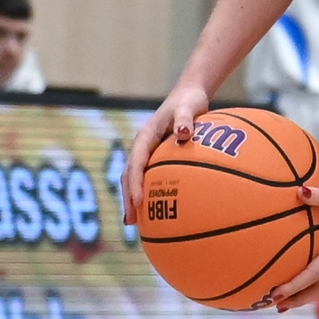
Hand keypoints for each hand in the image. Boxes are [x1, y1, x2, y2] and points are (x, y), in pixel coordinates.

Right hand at [122, 83, 211, 226]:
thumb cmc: (189, 102)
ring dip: (132, 199)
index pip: (136, 163)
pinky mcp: (155, 157)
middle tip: (131, 220)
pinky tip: (156, 211)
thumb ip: (186, 120)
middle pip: (129, 175)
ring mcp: (147, 152)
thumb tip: (184, 133)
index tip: (138, 201)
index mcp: (145, 137)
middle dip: (128, 198)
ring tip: (134, 222)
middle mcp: (142, 146)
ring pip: (135, 178)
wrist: (189, 95)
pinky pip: (149, 178)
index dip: (135, 183)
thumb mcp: (188, 107)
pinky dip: (147, 193)